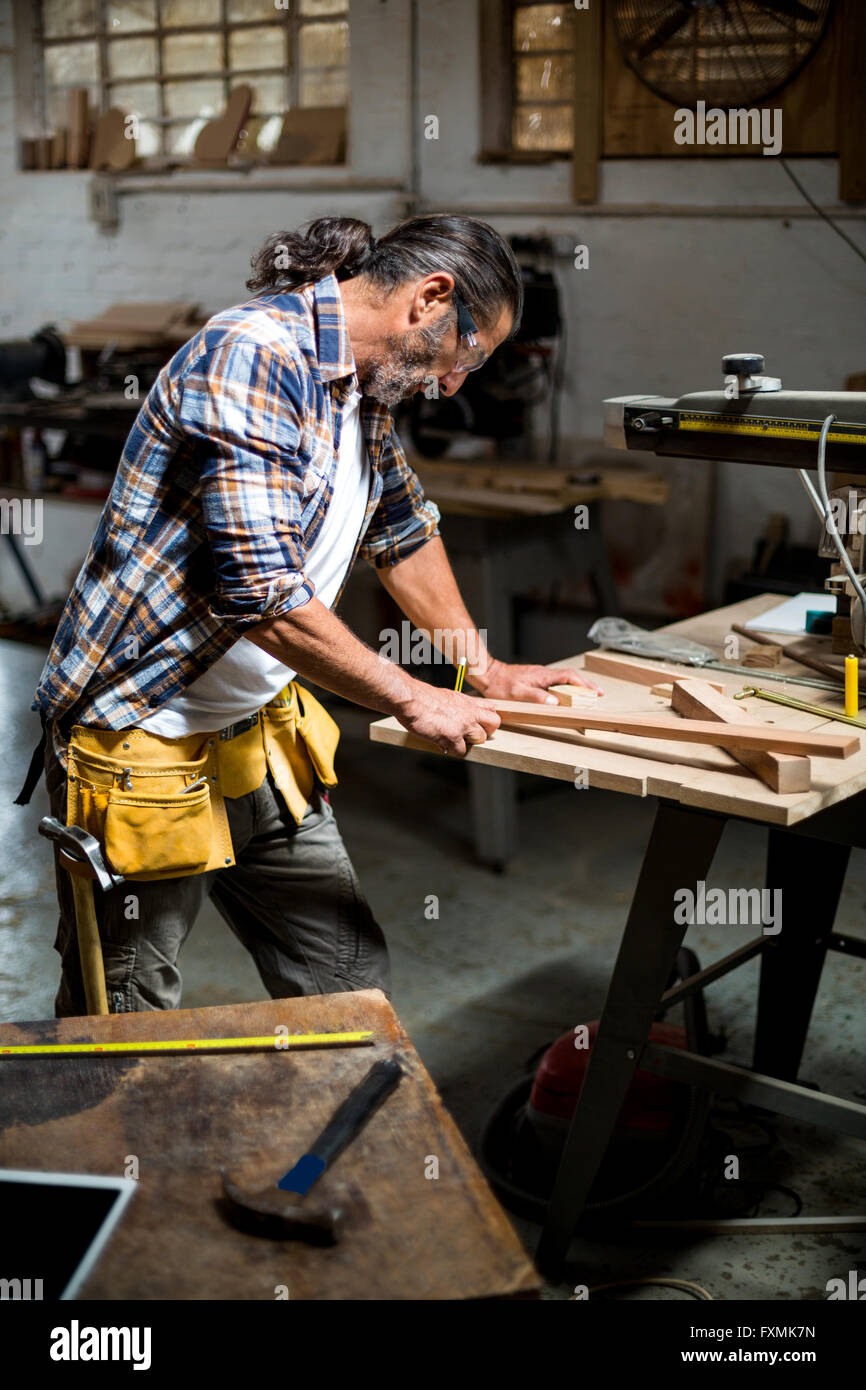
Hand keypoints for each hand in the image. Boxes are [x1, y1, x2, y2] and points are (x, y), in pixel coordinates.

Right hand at [395, 681, 500, 756]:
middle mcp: (468, 712)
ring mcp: (462, 724)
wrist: (409, 699)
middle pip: (494, 723)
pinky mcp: (452, 736)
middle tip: (472, 736)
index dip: (487, 719)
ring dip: (469, 743)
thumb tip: (458, 713)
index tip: (480, 724)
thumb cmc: (421, 697)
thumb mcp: (447, 696)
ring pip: (481, 739)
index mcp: (467, 701)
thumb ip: (458, 705)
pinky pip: (462, 751)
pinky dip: (453, 751)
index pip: (492, 709)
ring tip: (455, 741)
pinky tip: (443, 745)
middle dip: (485, 732)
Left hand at [470, 658, 602, 703]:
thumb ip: (537, 697)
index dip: (585, 684)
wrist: (489, 674)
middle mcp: (544, 673)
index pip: (570, 677)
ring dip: (577, 686)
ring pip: (564, 679)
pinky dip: (566, 687)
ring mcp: (540, 675)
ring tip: (587, 696)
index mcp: (543, 676)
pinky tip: (566, 694)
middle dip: (586, 685)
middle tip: (598, 694)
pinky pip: (556, 681)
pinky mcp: (536, 678)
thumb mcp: (518, 694)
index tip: (596, 692)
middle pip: (571, 677)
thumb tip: (556, 702)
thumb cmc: (501, 685)